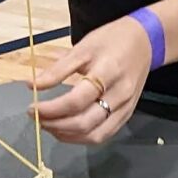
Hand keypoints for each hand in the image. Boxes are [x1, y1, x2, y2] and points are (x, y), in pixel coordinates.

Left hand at [31, 15, 157, 145]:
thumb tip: (32, 86)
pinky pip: (104, 135)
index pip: (76, 101)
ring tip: (49, 126)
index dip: (51, 109)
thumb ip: (58, 69)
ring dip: (67, 136)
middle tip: (37, 118)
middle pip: (84, 122)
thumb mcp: (83, 47)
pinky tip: (67, 130)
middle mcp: (119, 95)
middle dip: (55, 125)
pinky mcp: (127, 115)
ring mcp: (125, 108)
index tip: (32, 107)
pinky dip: (82, 137)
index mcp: (107, 73)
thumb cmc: (111, 40)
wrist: (145, 41)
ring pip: (95, 135)